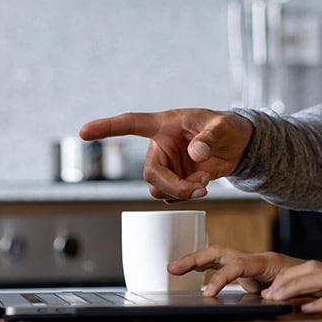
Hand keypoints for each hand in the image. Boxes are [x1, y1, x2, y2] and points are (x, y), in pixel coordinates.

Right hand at [79, 109, 251, 202]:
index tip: (84, 132)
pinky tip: (202, 186)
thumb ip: (209, 139)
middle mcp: (159, 146)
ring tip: (205, 184)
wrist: (238, 145)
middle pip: (150, 173)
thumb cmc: (227, 127)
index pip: (130, 124)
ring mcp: (166, 164)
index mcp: (164, 125)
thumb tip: (196, 154)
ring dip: (180, 193)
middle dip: (173, 186)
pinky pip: (169, 196)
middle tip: (200, 188)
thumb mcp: (222, 128)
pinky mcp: (174, 179)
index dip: (106, 128)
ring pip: (157, 189)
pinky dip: (185, 196)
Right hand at [169, 245, 304, 296]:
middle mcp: (256, 259)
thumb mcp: (298, 288)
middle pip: (219, 252)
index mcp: (267, 261)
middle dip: (194, 259)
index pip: (236, 265)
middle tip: (173, 267)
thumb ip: (280, 290)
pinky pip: (224, 266)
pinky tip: (196, 274)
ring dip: (196, 261)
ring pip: (218, 256)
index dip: (219, 278)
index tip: (207, 294)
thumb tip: (263, 295)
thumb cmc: (312, 281)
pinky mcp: (250, 272)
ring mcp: (251, 264)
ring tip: (175, 268)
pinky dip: (208, 268)